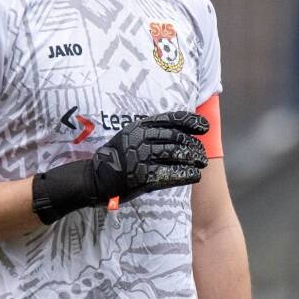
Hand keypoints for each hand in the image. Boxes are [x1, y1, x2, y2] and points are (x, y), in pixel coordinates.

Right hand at [32, 111, 208, 223]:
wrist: (93, 179)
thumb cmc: (114, 159)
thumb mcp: (129, 138)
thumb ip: (149, 134)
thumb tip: (177, 132)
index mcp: (138, 126)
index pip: (170, 119)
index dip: (190, 121)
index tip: (204, 126)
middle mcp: (139, 138)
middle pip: (176, 137)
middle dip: (193, 145)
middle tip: (203, 153)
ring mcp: (140, 156)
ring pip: (175, 154)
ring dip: (192, 158)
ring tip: (202, 163)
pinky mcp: (140, 175)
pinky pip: (168, 173)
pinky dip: (185, 174)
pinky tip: (195, 176)